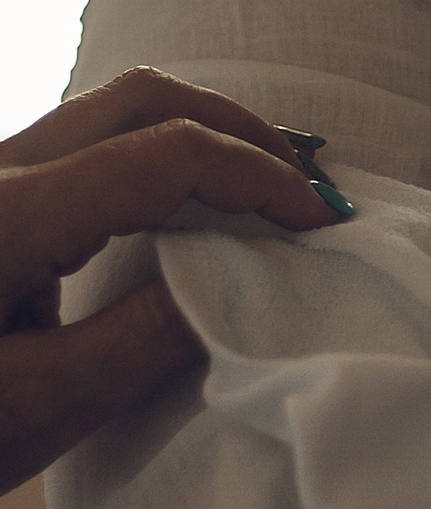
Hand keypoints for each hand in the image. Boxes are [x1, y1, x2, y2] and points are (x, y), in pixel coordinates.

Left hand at [0, 68, 344, 492]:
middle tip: (305, 187)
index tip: (321, 224)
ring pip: (104, 112)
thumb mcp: (36, 410)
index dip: (260, 179)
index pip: (166, 155)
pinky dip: (150, 158)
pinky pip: (73, 147)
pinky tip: (180, 214)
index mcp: (4, 218)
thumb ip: (147, 339)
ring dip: (196, 136)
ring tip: (258, 192)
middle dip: (240, 129)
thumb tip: (240, 281)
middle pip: (139, 98)